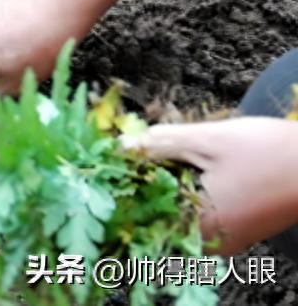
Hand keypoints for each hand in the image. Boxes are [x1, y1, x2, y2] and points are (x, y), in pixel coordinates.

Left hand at [124, 118, 297, 254]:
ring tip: (161, 156)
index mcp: (198, 226)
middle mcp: (210, 243)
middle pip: (157, 216)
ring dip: (165, 187)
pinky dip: (186, 193)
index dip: (125, 186)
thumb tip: (121, 148)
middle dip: (144, 184)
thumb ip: (159, 145)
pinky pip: (197, 216)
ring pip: (176, 214)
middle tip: (136, 153)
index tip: (115, 162)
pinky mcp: (236, 231)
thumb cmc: (268, 152)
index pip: (141, 214)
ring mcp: (224, 240)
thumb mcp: (207, 139)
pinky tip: (184, 168)